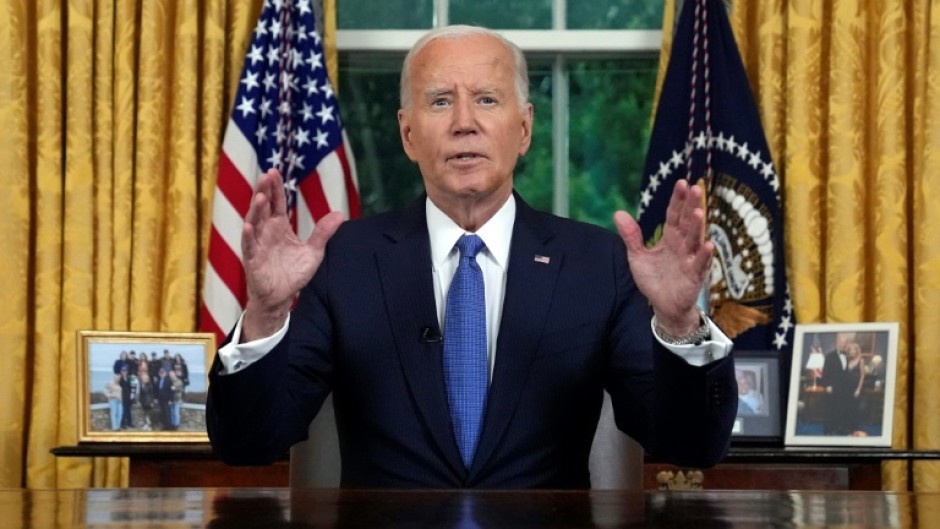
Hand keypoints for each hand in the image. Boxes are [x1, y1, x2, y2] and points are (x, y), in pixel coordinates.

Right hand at [241, 168, 344, 340]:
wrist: (281, 296)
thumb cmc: (294, 273)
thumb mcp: (313, 252)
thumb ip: (323, 233)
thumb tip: (340, 214)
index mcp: (279, 226)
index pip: (277, 202)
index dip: (276, 188)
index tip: (274, 171)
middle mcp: (266, 231)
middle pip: (263, 207)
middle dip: (264, 191)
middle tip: (266, 175)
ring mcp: (257, 244)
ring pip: (254, 222)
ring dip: (256, 210)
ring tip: (260, 197)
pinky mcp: (253, 259)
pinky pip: (248, 245)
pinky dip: (248, 235)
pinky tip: (248, 224)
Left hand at [613, 179, 711, 335]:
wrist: (663, 306)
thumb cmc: (654, 279)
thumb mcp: (637, 256)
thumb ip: (631, 236)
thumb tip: (618, 213)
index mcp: (670, 238)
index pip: (674, 215)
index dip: (677, 200)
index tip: (681, 182)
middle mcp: (683, 245)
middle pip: (687, 222)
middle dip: (691, 206)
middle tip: (695, 188)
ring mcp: (690, 259)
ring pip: (694, 240)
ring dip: (697, 227)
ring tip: (698, 212)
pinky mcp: (694, 276)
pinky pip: (700, 264)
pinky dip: (704, 255)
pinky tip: (707, 245)